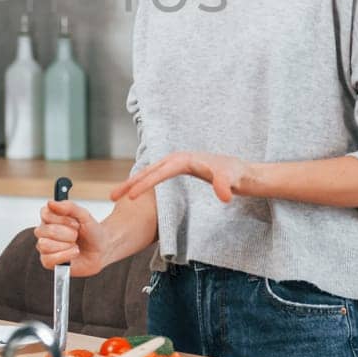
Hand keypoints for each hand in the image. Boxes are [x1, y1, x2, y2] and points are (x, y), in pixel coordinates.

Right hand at [34, 199, 110, 277]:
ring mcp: (45, 246)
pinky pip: (47, 260)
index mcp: (51, 217)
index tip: (75, 223)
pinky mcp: (49, 261)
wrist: (101, 250)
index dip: (62, 219)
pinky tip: (73, 253)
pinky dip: (64, 256)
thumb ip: (69, 207)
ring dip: (65, 245)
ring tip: (75, 246)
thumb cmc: (91, 232)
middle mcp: (45, 231)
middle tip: (77, 235)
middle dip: (66, 233)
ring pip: (43, 245)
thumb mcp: (85, 215)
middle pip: (44, 230)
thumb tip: (51, 203)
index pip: (45, 214)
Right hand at [111, 151, 252, 203]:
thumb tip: (223, 196)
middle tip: (113, 197)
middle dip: (130, 184)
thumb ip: (226, 186)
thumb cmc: (238, 175)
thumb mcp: (233, 180)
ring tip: (115, 196)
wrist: (244, 173)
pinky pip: (155, 177)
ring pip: (149, 173)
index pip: (159, 173)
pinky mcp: (178, 170)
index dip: (145, 185)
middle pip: (149, 171)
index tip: (131, 197)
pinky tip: (134, 194)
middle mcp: (177, 159)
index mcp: (185, 159)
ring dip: (133, 184)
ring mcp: (177, 164)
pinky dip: (142, 184)